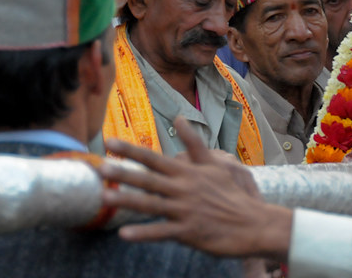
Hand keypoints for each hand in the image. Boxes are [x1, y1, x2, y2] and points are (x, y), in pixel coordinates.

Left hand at [99, 116, 292, 261]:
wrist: (253, 222)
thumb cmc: (231, 193)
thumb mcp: (215, 163)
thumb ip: (193, 142)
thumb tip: (179, 117)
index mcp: (188, 172)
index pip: (154, 158)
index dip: (131, 150)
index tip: (109, 142)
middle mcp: (184, 189)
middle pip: (148, 179)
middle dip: (123, 173)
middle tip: (99, 168)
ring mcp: (185, 210)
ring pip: (151, 204)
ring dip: (127, 201)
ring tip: (105, 197)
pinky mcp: (189, 232)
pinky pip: (161, 233)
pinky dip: (143, 233)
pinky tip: (124, 234)